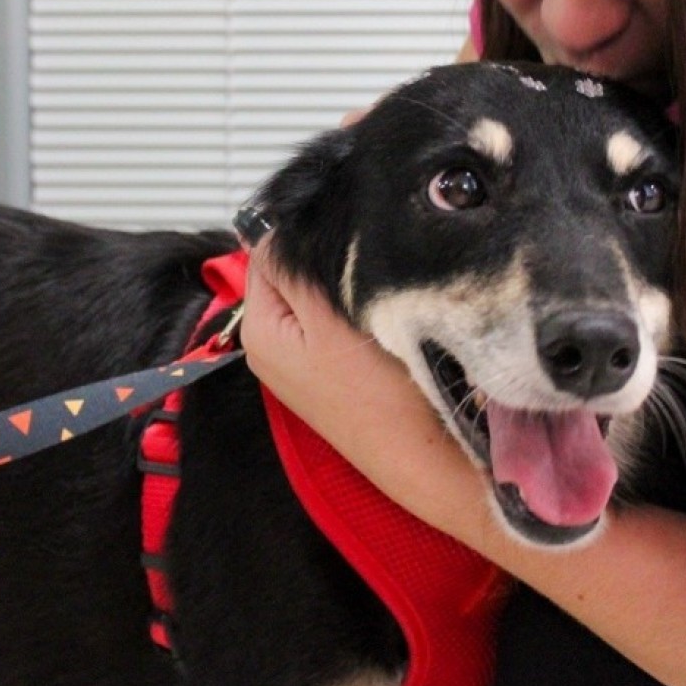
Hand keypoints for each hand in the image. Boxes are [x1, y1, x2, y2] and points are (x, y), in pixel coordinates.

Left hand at [240, 242, 488, 537]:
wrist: (426, 459)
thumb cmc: (379, 394)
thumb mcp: (326, 316)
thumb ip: (292, 267)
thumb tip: (273, 226)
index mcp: (258, 329)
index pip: (266, 251)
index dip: (304, 234)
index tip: (345, 237)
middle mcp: (271, 348)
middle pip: (291, 275)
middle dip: (324, 262)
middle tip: (366, 267)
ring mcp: (302, 364)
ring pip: (317, 297)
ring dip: (344, 288)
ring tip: (377, 294)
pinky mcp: (332, 375)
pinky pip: (336, 324)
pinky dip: (355, 314)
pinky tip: (382, 320)